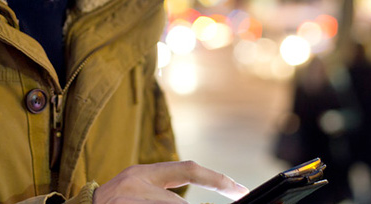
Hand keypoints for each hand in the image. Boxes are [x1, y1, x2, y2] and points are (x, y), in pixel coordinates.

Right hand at [93, 160, 248, 202]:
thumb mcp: (137, 191)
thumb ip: (164, 193)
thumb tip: (195, 199)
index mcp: (143, 174)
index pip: (188, 169)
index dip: (217, 179)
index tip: (240, 190)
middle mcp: (137, 182)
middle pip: (177, 203)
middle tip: (223, 199)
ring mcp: (130, 199)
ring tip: (171, 200)